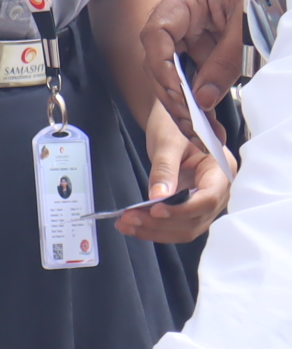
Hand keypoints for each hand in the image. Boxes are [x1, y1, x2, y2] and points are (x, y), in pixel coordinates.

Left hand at [116, 100, 231, 241]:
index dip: (182, 210)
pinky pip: (178, 223)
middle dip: (161, 223)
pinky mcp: (192, 205)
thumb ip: (164, 170)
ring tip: (126, 225)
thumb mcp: (168, 142)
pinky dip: (156, 227)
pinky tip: (134, 225)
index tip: (154, 210)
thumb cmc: (174, 124)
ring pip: (187, 227)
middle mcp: (221, 190)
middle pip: (196, 218)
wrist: (172, 118)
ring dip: (156, 231)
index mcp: (222, 170)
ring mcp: (208, 200)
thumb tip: (158, 197)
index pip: (208, 199)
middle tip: (129, 220)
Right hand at [141, 0, 246, 137]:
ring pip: (172, 69)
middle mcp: (179, 11)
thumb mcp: (249, 30)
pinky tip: (206, 119)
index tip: (177, 95)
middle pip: (159, 56)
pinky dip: (198, 95)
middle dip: (173, 94)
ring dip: (184, 101)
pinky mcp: (200, 42)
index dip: (161, 66)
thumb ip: (224, 64)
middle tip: (191, 124)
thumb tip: (202, 100)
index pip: (157, 33)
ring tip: (201, 131)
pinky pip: (191, 71)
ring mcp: (188, 27)